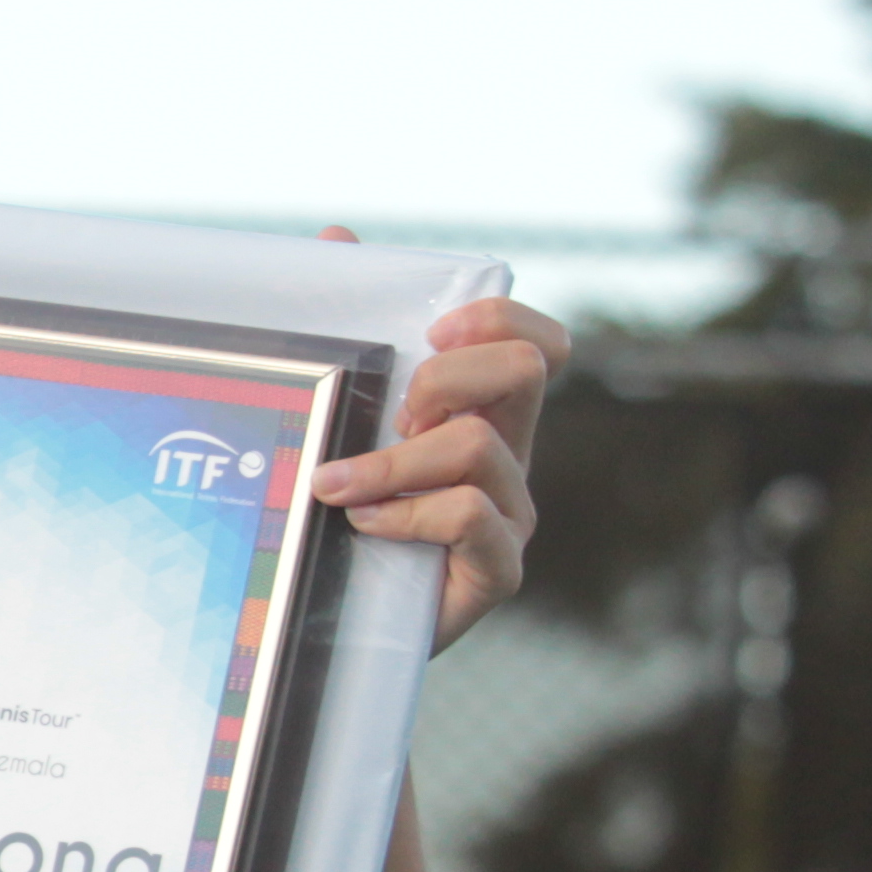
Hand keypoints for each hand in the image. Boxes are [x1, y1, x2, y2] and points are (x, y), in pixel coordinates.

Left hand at [304, 236, 571, 653]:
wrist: (334, 635)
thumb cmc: (339, 522)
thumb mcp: (338, 422)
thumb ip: (345, 334)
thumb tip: (337, 237)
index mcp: (483, 415)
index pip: (538, 343)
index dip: (498, 319)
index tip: (431, 334)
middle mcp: (511, 459)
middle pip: (525, 371)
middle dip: (445, 378)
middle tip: (388, 415)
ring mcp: (511, 516)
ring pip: (480, 447)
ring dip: (393, 458)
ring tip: (335, 484)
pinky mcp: (499, 571)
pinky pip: (473, 517)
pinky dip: (408, 511)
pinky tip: (361, 524)